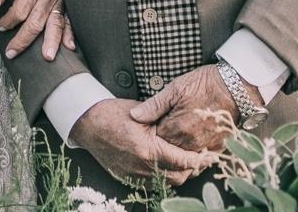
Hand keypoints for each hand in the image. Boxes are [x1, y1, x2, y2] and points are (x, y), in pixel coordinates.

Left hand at [0, 0, 76, 59]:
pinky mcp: (66, 1)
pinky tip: (70, 46)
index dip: (8, 21)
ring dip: (50, 41)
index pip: (20, 10)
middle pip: (35, 22)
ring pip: (54, 23)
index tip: (0, 27)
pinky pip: (69, 19)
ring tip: (47, 56)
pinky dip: (70, 33)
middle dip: (23, 40)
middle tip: (11, 54)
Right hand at [70, 98, 212, 185]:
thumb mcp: (142, 113)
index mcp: (148, 149)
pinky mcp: (127, 178)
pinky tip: (169, 167)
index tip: (210, 155)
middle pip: (178, 177)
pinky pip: (152, 184)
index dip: (199, 159)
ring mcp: (134, 175)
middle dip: (192, 169)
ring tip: (189, 163)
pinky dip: (164, 177)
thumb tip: (185, 128)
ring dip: (179, 174)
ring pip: (167, 183)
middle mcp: (142, 166)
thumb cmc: (113, 114)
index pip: (182, 161)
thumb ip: (164, 122)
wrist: (88, 124)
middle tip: (202, 159)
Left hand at [128, 65, 236, 153]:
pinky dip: (193, 159)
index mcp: (176, 128)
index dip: (149, 137)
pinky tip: (187, 152)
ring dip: (176, 155)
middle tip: (156, 140)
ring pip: (184, 161)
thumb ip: (154, 104)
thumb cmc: (206, 84)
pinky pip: (201, 162)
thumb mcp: (176, 88)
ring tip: (170, 147)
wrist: (237, 88)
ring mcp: (204, 147)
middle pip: (168, 154)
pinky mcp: (217, 148)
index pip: (155, 142)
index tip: (146, 132)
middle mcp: (189, 142)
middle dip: (160, 148)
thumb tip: (135, 115)